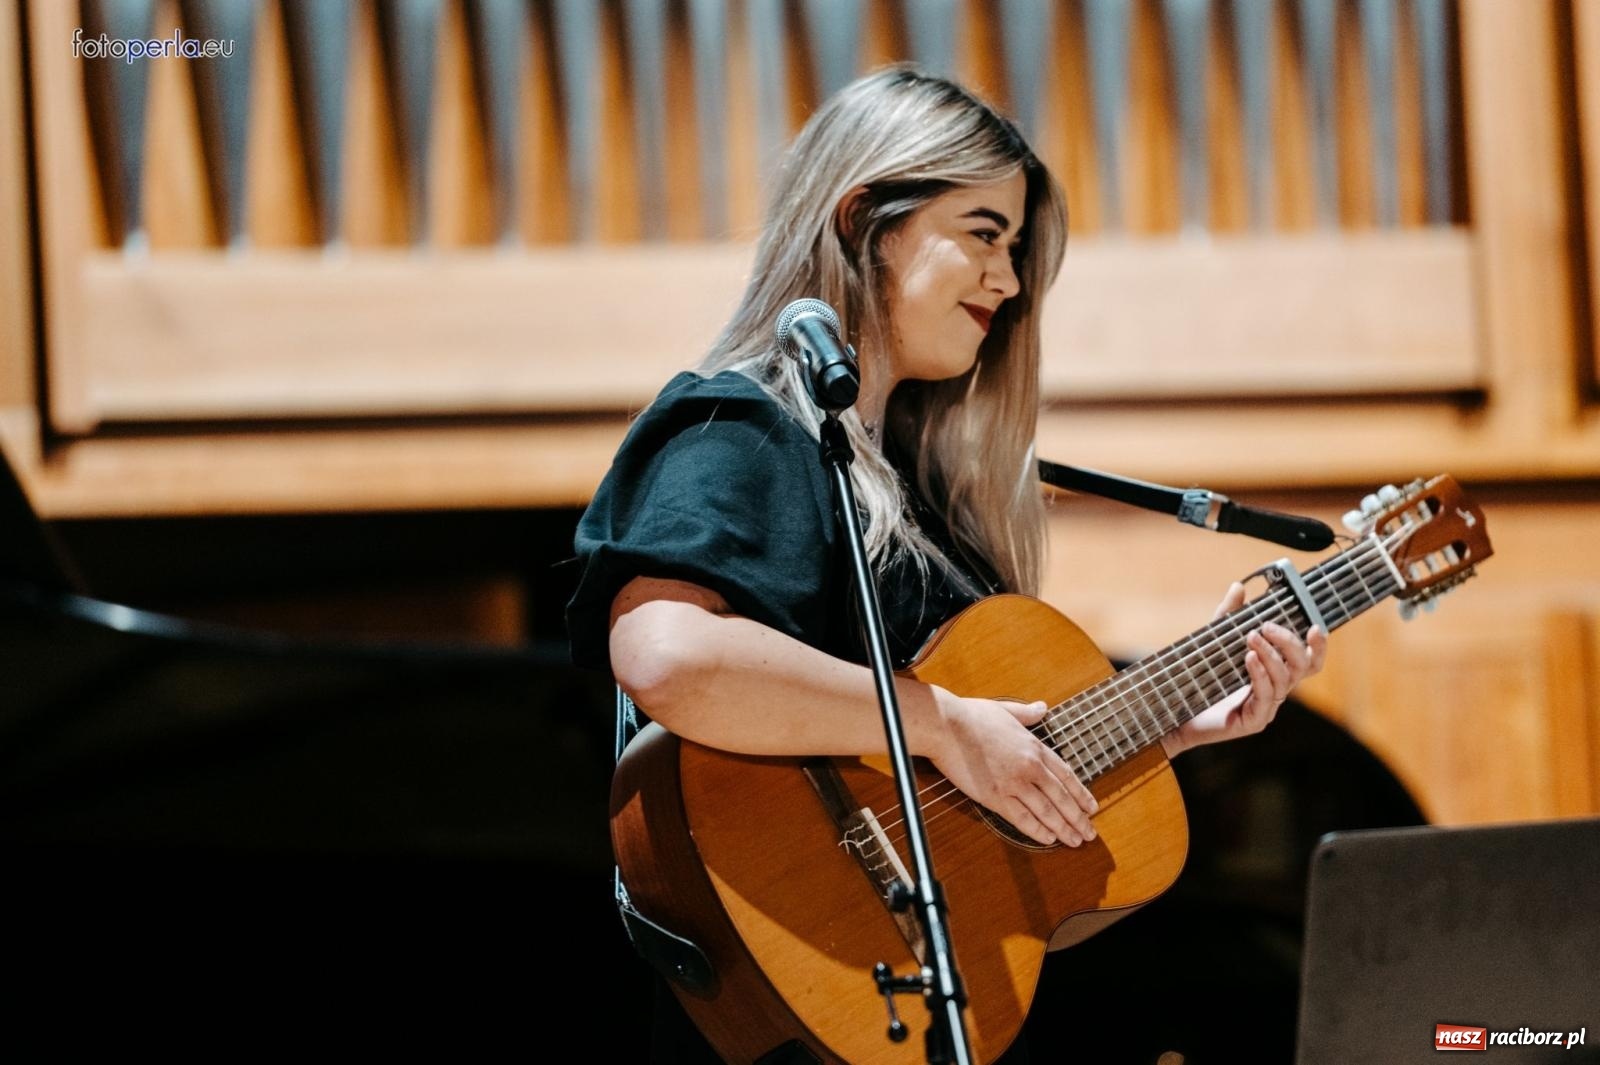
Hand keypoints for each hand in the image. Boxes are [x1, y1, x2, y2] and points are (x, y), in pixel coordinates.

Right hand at [930, 694, 1098, 847]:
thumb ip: (1027, 713)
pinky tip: (1048, 839)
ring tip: (1074, 841)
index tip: (1091, 807)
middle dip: (1078, 818)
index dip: (1081, 794)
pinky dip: (1038, 831)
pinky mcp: (996, 797)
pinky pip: (1023, 819)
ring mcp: (1015, 783)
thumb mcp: (1006, 709)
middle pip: (1062, 797)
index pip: (1066, 775)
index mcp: (1034, 747)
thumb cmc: (971, 716)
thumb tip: (1042, 708)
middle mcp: (1030, 767)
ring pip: (1047, 812)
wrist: (946, 726)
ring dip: (1064, 829)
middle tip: (1089, 832)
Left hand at [1161, 581, 1327, 756]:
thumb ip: (1227, 615)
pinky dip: (1260, 675)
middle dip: (1288, 642)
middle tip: (1266, 626)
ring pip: (1284, 680)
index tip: (1313, 625)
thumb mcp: (1215, 641)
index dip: (1318, 646)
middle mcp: (1276, 689)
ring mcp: (1267, 707)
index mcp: (1275, 672)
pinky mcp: (1253, 721)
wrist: (1176, 711)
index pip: (1309, 660)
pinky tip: (1249, 659)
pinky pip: (1265, 697)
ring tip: (1251, 638)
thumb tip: (1239, 586)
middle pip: (1302, 666)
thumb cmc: (1200, 677)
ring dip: (1271, 655)